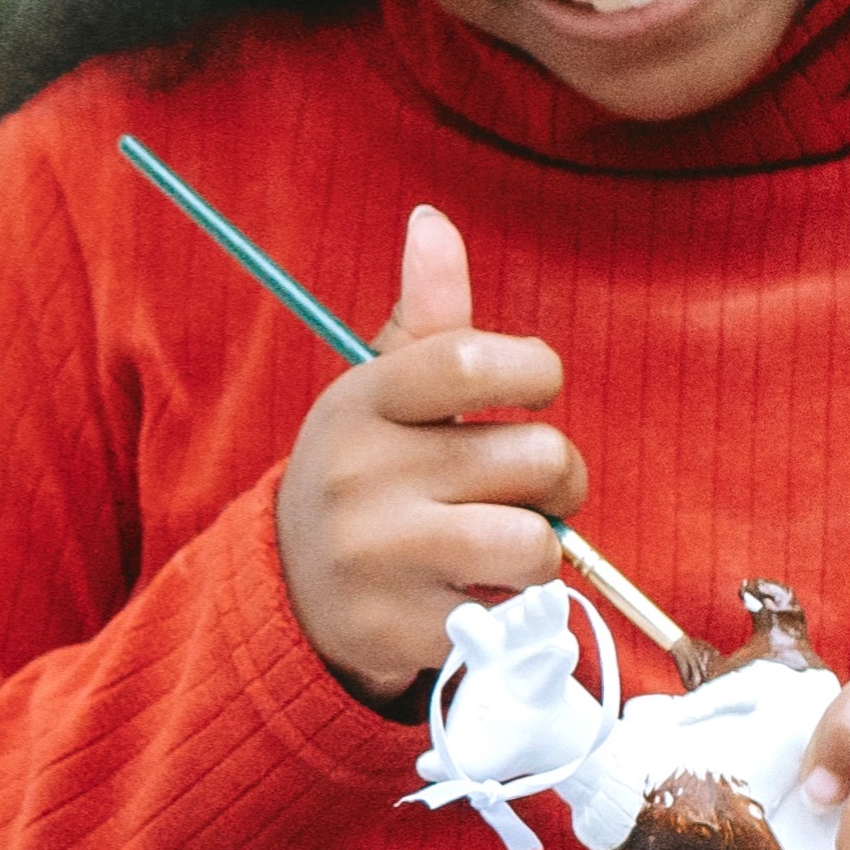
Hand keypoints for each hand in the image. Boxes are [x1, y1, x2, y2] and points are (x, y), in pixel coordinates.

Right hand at [276, 207, 590, 698]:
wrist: (291, 593)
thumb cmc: (367, 474)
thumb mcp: (381, 394)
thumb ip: (425, 317)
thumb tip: (433, 221)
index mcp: (362, 402)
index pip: (470, 360)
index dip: (535, 371)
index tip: (537, 389)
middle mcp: (362, 475)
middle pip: (534, 458)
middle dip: (558, 477)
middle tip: (533, 488)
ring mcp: (378, 556)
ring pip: (533, 543)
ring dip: (542, 548)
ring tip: (509, 543)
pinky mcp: (399, 628)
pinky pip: (510, 611)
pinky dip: (509, 606)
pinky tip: (469, 592)